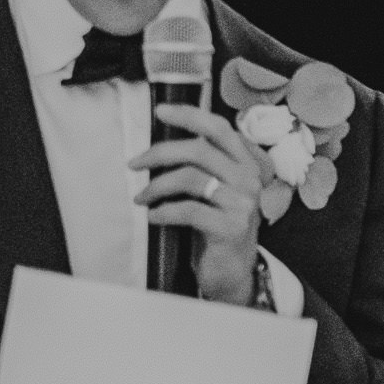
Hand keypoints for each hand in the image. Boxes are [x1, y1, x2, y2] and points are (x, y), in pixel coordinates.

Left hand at [134, 104, 266, 305]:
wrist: (232, 271)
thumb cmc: (217, 227)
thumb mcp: (217, 191)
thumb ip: (205, 166)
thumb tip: (162, 144)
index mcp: (247, 164)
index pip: (219, 128)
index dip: (190, 115)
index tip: (160, 111)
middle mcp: (249, 180)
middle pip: (199, 150)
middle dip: (160, 152)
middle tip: (134, 163)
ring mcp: (243, 204)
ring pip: (190, 179)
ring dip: (156, 186)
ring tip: (141, 197)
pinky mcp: (230, 227)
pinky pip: (188, 210)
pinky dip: (164, 211)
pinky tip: (153, 216)